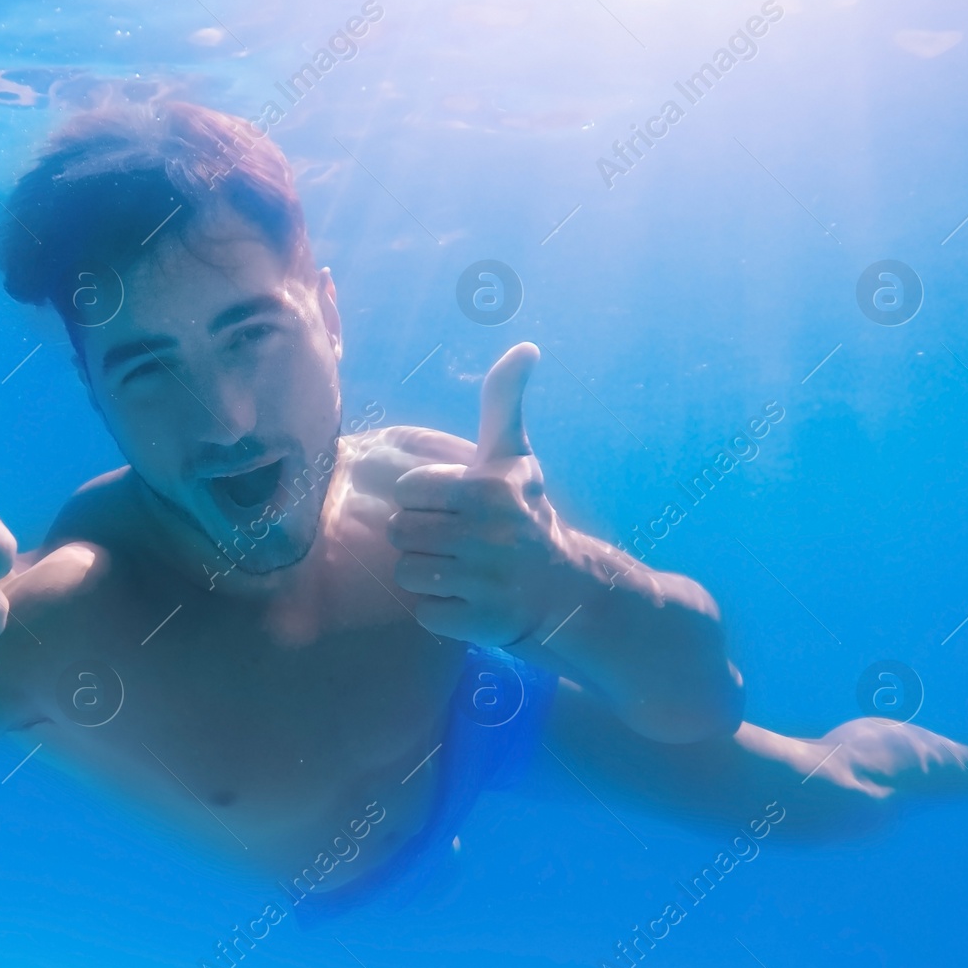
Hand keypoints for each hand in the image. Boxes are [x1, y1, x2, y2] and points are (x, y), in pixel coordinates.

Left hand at [387, 343, 569, 646]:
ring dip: (428, 574)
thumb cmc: (527, 514)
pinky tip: (470, 600)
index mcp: (487, 489)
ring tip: (462, 569)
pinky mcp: (481, 622)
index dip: (426, 499)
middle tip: (457, 541)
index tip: (459, 507)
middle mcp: (488, 534)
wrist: (567, 589)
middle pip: (399, 531)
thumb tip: (525, 346)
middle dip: (422, 536)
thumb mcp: (514, 455)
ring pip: (406, 572)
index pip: (408, 489)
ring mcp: (485, 581)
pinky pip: (425, 613)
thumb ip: (504, 399)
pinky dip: (442, 611)